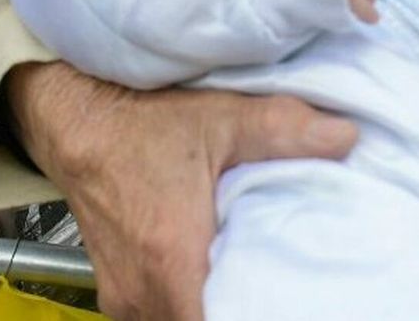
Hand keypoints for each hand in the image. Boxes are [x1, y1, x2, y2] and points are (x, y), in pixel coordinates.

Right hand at [7, 62, 357, 319]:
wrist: (74, 117)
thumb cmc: (137, 121)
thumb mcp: (220, 117)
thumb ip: (284, 129)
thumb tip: (344, 137)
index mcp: (171, 257)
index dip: (253, 315)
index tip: (282, 300)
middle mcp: (142, 287)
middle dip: (239, 309)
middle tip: (276, 288)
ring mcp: (124, 293)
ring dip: (210, 306)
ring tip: (250, 281)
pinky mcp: (117, 286)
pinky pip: (157, 313)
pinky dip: (188, 299)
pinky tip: (214, 271)